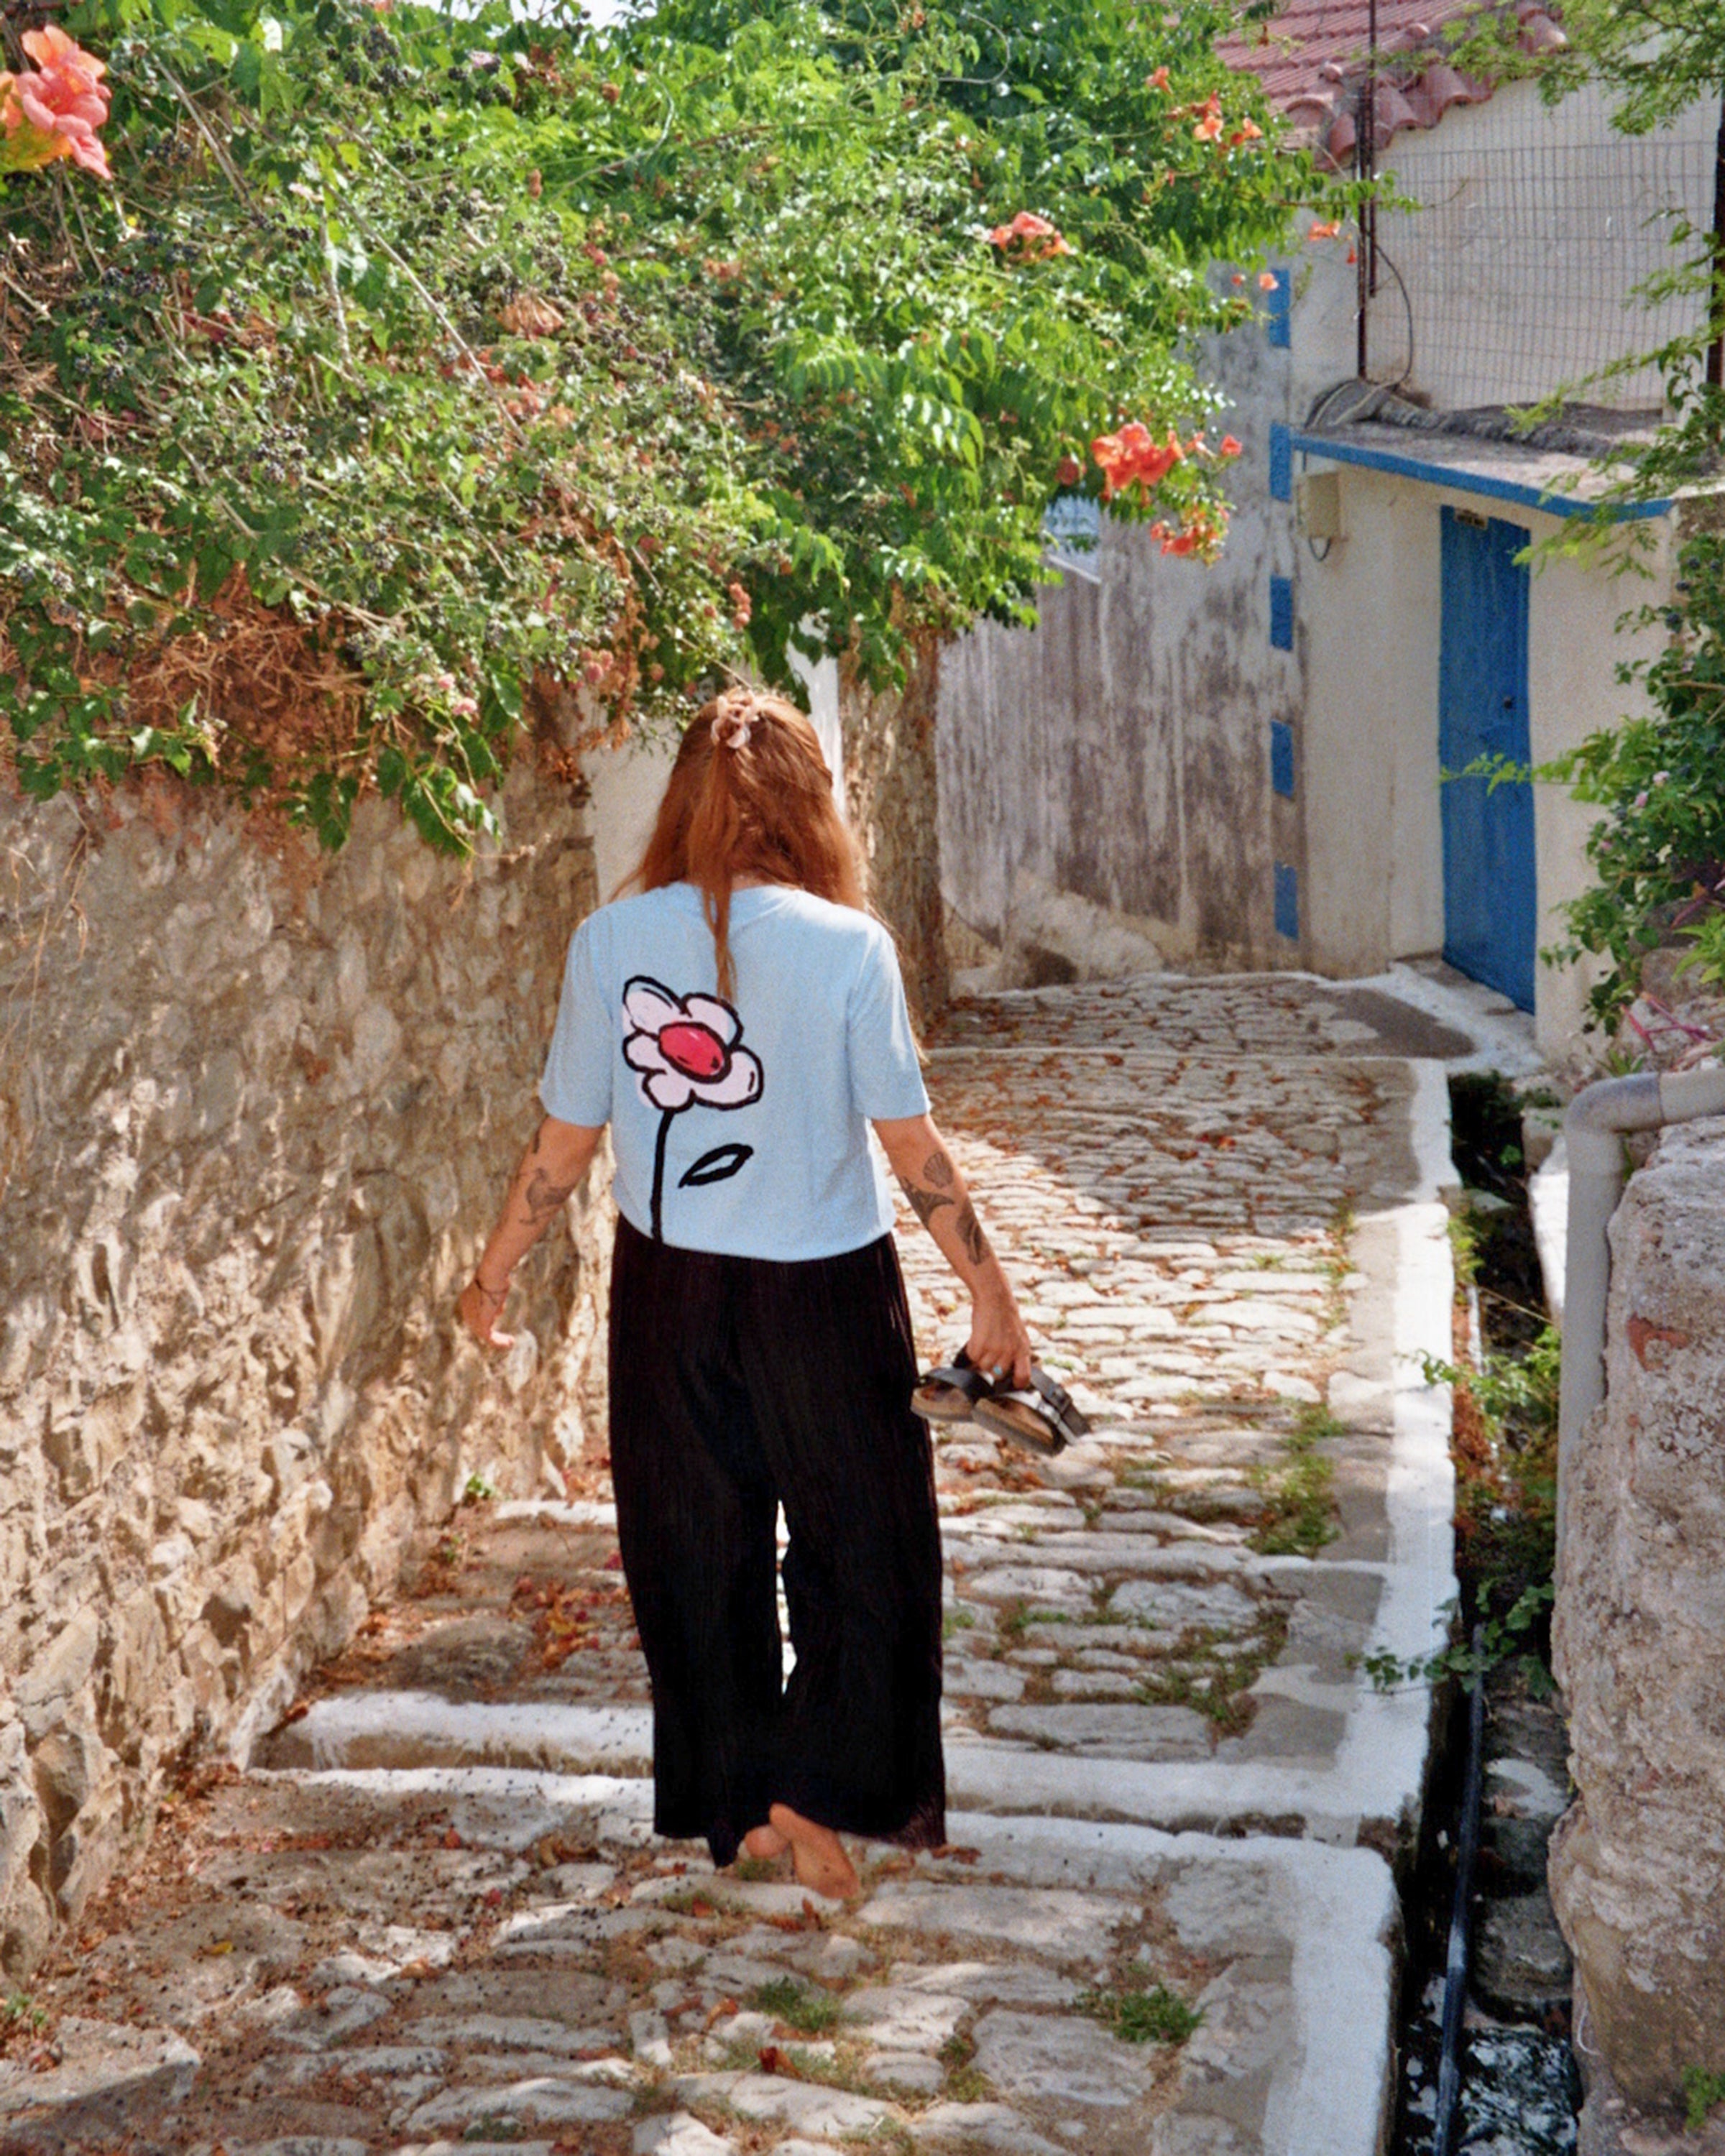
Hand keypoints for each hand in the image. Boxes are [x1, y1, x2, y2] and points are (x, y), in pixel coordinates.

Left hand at [458, 1274, 512, 1349]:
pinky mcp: (480, 1324)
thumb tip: (497, 1312)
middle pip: (478, 1326)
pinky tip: (510, 1343)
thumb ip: (494, 1301)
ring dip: (498, 1339)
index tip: (501, 1317)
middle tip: (506, 1337)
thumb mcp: (496, 1289)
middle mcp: (466, 1310)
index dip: (490, 1318)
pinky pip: (489, 1338)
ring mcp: (472, 1318)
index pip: (476, 1313)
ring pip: (484, 1334)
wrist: (492, 1275)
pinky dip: (499, 1342)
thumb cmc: (496, 1276)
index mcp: (467, 1299)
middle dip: (492, 1333)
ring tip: (511, 1342)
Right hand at [966, 1272, 1032, 1391]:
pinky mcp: (980, 1345)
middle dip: (992, 1368)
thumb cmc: (1006, 1316)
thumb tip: (1005, 1371)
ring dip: (981, 1358)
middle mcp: (1010, 1352)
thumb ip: (1015, 1353)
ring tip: (984, 1342)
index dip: (1017, 1384)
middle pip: (998, 1375)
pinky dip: (971, 1350)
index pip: (1024, 1377)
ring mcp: (995, 1349)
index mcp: (1023, 1350)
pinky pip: (972, 1357)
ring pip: (983, 1367)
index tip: (1012, 1383)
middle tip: (991, 1354)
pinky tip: (977, 1338)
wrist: (995, 1299)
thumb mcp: (1019, 1336)